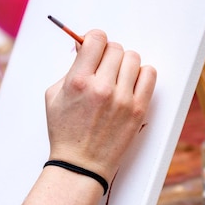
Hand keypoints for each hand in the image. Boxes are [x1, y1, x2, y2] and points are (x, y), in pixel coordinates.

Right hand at [45, 29, 156, 183]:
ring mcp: (123, 100)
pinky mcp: (138, 110)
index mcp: (78, 81)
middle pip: (116, 48)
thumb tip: (84, 47)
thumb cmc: (65, 132)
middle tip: (104, 70)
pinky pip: (149, 75)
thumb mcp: (55, 96)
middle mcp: (102, 88)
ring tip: (118, 79)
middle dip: (109, 56)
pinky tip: (131, 85)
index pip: (96, 38)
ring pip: (134, 59)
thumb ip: (71, 68)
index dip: (95, 41)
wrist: (81, 166)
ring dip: (125, 65)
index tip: (94, 50)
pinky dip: (142, 75)